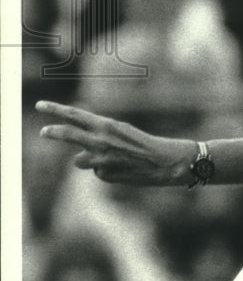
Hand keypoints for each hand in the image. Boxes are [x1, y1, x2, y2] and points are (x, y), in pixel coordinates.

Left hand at [36, 100, 194, 186]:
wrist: (164, 161)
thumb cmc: (143, 144)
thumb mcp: (121, 132)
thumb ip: (98, 136)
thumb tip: (78, 153)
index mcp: (106, 125)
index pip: (75, 115)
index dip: (55, 109)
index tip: (40, 105)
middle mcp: (100, 141)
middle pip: (68, 134)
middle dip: (53, 132)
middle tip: (42, 131)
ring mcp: (100, 160)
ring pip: (80, 160)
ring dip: (89, 159)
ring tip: (113, 157)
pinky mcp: (104, 175)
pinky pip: (97, 171)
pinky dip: (106, 170)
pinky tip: (123, 168)